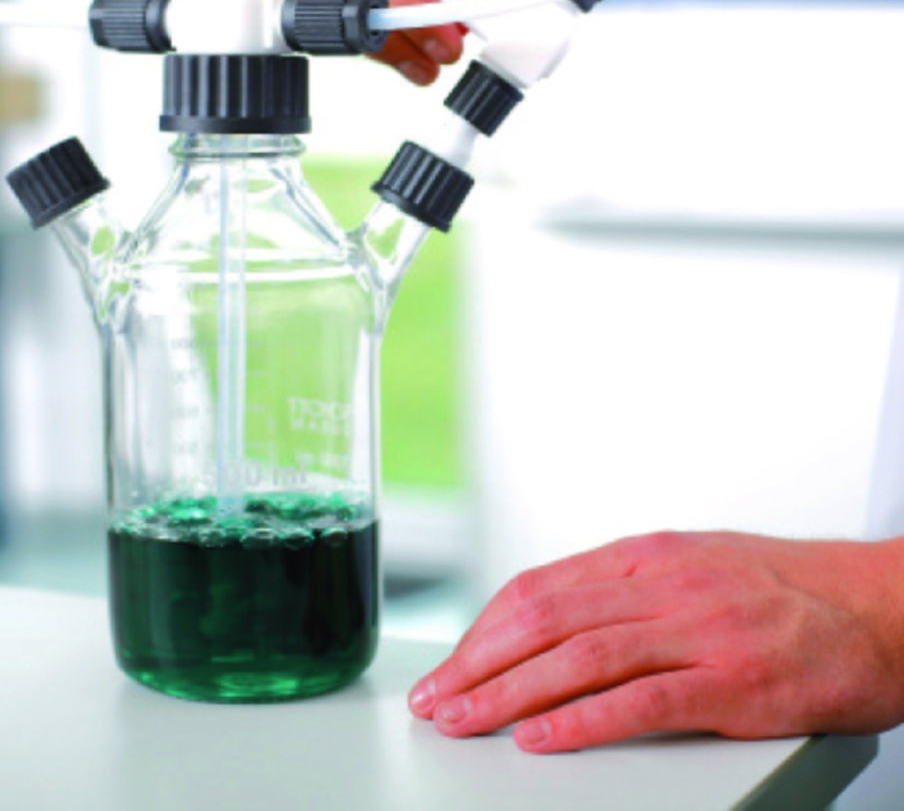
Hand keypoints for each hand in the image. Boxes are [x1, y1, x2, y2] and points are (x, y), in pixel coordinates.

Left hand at [409, 531, 903, 751]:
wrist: (880, 603)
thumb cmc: (788, 589)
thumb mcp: (693, 565)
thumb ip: (627, 588)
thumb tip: (559, 615)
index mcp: (645, 557)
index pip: (540, 588)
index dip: (485, 628)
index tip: (453, 661)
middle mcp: (660, 586)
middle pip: (544, 620)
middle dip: (478, 662)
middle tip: (436, 698)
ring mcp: (695, 630)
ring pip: (577, 657)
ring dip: (508, 693)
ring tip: (464, 721)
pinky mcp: (732, 683)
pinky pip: (640, 701)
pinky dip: (580, 720)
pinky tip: (539, 738)